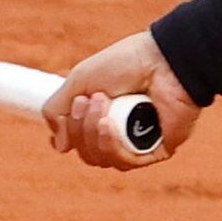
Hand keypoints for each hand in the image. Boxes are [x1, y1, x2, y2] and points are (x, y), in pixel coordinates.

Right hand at [41, 31, 202, 170]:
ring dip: (93, 133)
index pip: (78, 143)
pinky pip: (126, 161)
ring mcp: (139, 143)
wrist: (163, 59)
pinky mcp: (157, 149)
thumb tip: (59, 146)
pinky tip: (108, 124)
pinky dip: (111, 144)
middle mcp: (120, 134)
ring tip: (102, 102)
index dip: (67, 136)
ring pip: (102, 159)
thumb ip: (58, 109)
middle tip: (88, 99)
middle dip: (79, 128)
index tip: (62, 123)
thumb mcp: (80, 80)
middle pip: (87, 153)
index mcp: (103, 118)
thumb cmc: (126, 63)